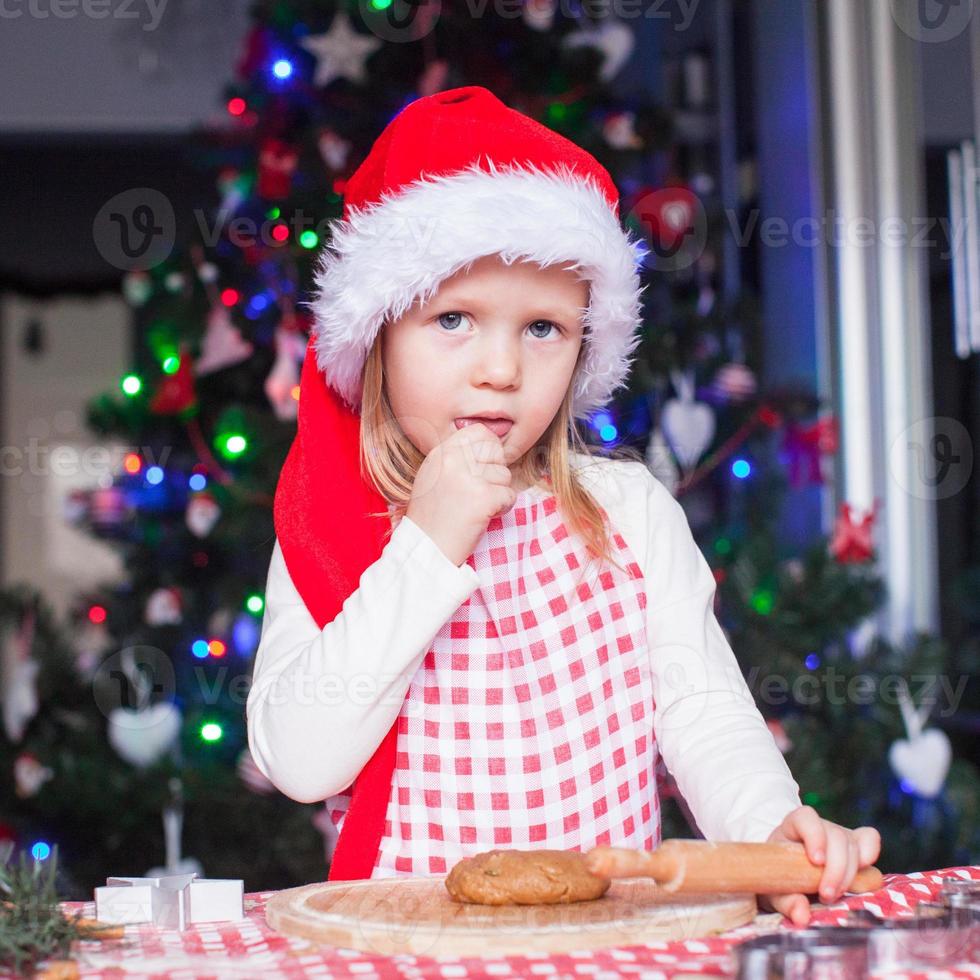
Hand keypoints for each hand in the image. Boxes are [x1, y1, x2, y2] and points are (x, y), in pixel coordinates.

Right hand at [406, 422, 514, 566]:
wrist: (426, 548)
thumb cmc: (432, 517)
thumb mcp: (434, 476)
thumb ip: (456, 458)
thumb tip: (489, 442)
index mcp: (441, 453)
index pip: (478, 432)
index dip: (489, 448)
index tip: (485, 466)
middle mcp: (453, 460)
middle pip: (495, 450)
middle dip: (496, 470)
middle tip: (483, 490)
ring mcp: (468, 477)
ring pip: (505, 474)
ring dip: (499, 492)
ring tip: (479, 506)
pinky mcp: (482, 497)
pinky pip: (509, 494)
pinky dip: (503, 508)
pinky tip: (484, 516)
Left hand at [759, 806, 880, 925]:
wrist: (787, 875)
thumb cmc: (780, 878)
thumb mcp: (776, 891)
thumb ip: (786, 902)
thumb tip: (802, 916)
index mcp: (793, 826)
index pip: (806, 817)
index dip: (815, 836)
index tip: (816, 861)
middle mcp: (819, 826)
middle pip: (836, 835)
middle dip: (835, 869)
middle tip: (826, 895)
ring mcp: (839, 834)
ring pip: (852, 844)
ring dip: (849, 873)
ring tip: (835, 894)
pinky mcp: (856, 846)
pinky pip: (869, 840)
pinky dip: (869, 854)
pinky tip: (862, 876)